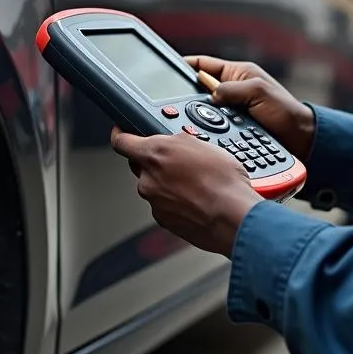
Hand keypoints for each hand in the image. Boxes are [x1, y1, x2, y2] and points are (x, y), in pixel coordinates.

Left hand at [112, 128, 261, 256]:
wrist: (232, 217)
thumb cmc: (223, 182)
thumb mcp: (205, 144)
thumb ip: (179, 141)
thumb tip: (173, 141)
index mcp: (156, 153)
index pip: (122, 141)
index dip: (120, 134)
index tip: (121, 132)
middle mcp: (148, 178)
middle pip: (141, 165)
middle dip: (155, 162)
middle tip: (178, 161)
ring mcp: (154, 201)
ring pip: (155, 186)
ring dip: (169, 183)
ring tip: (196, 183)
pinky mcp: (163, 220)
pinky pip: (164, 205)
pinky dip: (176, 201)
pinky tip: (196, 199)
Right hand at [185, 55, 315, 162]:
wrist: (300, 139)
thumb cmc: (286, 111)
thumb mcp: (259, 92)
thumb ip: (233, 89)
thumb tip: (212, 94)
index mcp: (237, 73)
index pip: (204, 65)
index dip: (187, 66)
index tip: (169, 70)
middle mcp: (232, 90)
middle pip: (199, 90)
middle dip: (189, 96)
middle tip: (175, 104)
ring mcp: (231, 110)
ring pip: (205, 111)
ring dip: (199, 117)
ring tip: (191, 122)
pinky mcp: (233, 128)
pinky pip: (214, 127)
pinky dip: (209, 131)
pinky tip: (203, 136)